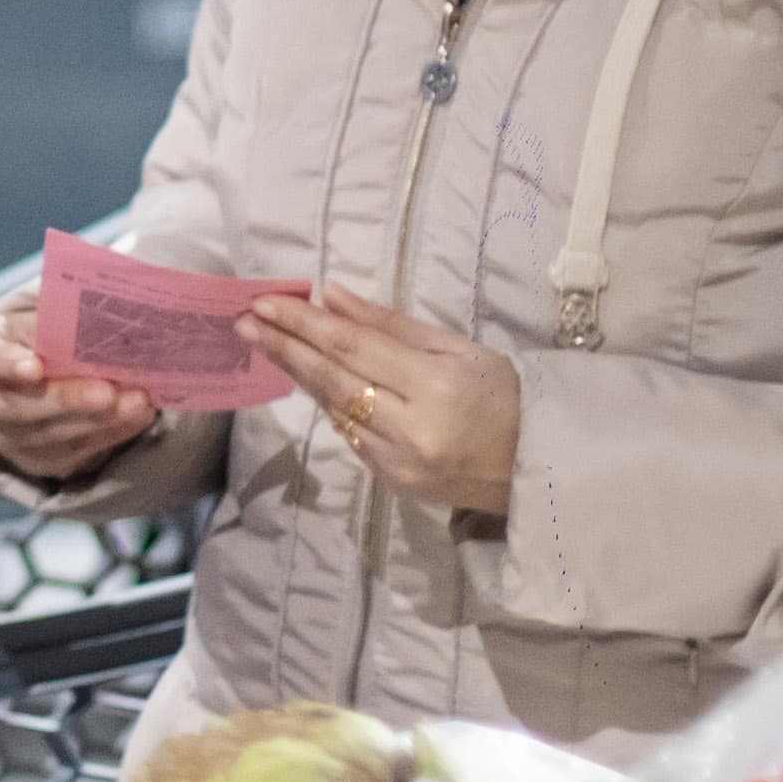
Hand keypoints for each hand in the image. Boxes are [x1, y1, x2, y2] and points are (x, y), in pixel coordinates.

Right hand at [0, 296, 160, 485]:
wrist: (16, 379)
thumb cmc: (29, 337)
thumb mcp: (32, 315)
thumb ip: (57, 315)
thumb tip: (104, 311)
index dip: (6, 363)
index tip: (34, 367)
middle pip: (19, 407)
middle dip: (67, 400)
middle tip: (107, 392)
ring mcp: (5, 435)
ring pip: (50, 436)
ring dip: (99, 420)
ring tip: (138, 402)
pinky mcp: (34, 459)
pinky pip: (72, 452)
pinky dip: (109, 434)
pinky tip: (136, 417)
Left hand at [253, 283, 521, 516]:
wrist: (537, 466)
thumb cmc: (505, 395)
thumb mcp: (457, 347)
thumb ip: (390, 325)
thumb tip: (332, 297)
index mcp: (434, 385)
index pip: (352, 348)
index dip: (304, 323)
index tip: (265, 302)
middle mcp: (410, 428)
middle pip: (332, 380)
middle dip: (284, 347)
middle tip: (245, 321)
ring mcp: (397, 462)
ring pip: (334, 410)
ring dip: (296, 375)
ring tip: (264, 344)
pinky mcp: (391, 484)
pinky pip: (350, 436)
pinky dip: (329, 404)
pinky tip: (308, 380)